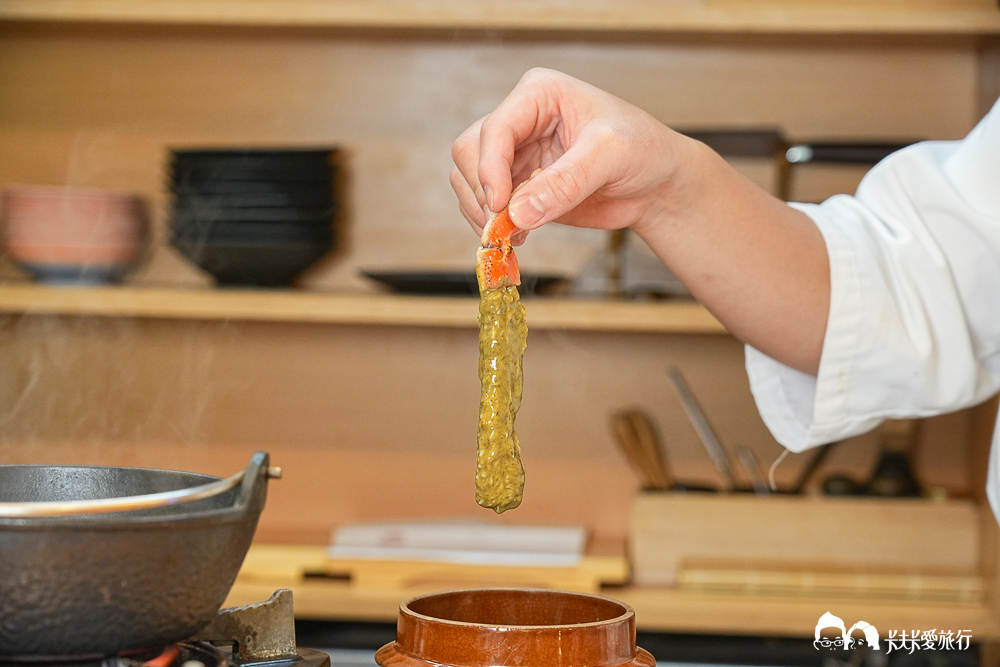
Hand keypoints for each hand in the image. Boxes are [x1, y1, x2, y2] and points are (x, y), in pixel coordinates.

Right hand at [451, 68, 829, 375]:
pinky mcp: (517, 186)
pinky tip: (517, 238)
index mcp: (538, 95)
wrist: (657, 183)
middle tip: (504, 228)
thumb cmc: (643, 151)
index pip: (495, 129)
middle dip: (482, 193)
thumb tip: (517, 213)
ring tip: (514, 236)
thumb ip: (565, 183)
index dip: (490, 169)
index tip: (500, 206)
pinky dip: (491, 226)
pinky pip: (484, 205)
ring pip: (468, 181)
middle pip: (469, 153)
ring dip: (482, 214)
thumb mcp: (610, 157)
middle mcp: (520, 120)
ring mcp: (516, 155)